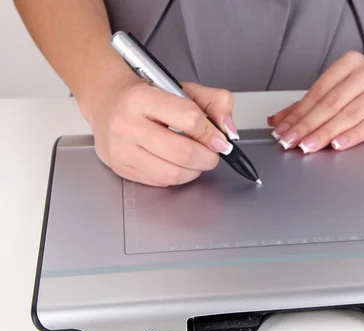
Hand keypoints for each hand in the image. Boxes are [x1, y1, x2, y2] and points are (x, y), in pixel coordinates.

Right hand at [85, 77, 239, 186]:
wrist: (107, 100)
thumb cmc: (147, 95)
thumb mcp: (183, 88)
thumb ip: (215, 102)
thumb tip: (228, 130)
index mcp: (142, 98)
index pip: (189, 119)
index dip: (211, 133)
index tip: (220, 139)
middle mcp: (127, 124)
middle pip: (182, 152)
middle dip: (208, 157)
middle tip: (214, 154)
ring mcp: (120, 149)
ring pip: (172, 173)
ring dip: (195, 170)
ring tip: (198, 160)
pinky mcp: (120, 167)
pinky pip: (159, 182)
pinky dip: (178, 176)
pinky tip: (179, 164)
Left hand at [267, 51, 363, 152]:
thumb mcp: (340, 88)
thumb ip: (309, 104)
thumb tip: (277, 120)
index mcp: (349, 63)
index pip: (318, 91)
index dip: (297, 113)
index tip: (282, 130)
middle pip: (331, 103)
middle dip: (306, 125)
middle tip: (290, 141)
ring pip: (349, 114)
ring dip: (325, 133)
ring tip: (307, 146)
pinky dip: (352, 135)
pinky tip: (338, 144)